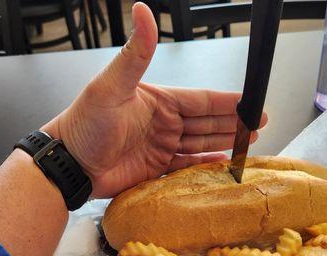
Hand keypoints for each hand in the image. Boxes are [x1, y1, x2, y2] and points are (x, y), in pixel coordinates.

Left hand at [43, 2, 266, 197]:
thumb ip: (136, 54)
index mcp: (158, 101)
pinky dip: (206, 163)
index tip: (251, 103)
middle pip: (206, 121)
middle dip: (233, 122)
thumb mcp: (112, 86)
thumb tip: (144, 11)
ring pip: (201, 142)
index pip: (201, 100)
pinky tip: (222, 162)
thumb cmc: (85, 123)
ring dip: (224, 141)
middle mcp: (163, 122)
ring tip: (248, 142)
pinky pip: (187, 164)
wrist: (68, 164)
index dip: (228, 102)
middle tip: (257, 125)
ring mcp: (160, 146)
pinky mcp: (156, 168)